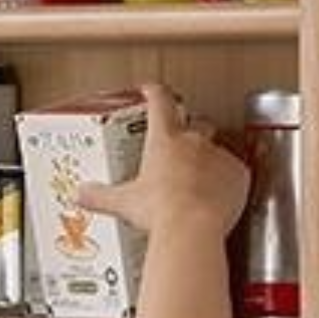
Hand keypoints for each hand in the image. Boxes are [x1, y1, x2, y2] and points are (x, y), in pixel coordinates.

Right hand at [75, 83, 249, 238]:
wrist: (192, 229)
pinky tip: (219, 196)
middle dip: (191, 129)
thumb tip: (80, 194)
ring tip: (201, 181)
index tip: (150, 89)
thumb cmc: (160, 212)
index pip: (159, 101)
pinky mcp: (238, 173)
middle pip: (196, 121)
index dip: (154, 92)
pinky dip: (228, 182)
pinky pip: (235, 172)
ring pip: (217, 149)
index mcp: (163, 139)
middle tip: (183, 143)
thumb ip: (101, 196)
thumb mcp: (124, 203)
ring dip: (209, 161)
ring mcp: (218, 155)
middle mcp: (193, 141)